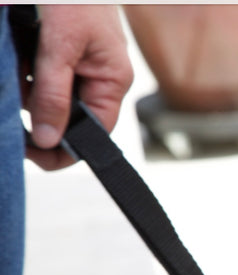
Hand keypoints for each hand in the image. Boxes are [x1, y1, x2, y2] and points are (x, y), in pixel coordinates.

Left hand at [23, 5, 133, 170]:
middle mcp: (99, 77)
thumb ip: (54, 94)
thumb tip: (49, 140)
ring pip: (50, 97)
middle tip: (14, 99)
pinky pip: (41, 76)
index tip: (32, 153)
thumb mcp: (59, 46)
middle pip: (69, 116)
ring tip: (19, 58)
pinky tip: (20, 52)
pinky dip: (24, 71)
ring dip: (27, 87)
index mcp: (112, 80)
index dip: (66, 148)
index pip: (95, 131)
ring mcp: (81, 65)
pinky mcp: (60, 52)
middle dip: (39, 111)